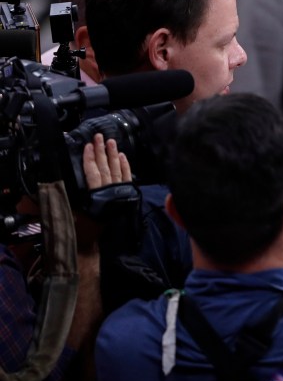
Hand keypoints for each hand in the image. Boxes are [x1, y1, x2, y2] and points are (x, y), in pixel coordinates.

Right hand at [79, 133, 131, 248]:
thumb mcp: (73, 214)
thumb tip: (57, 185)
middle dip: (102, 151)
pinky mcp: (126, 196)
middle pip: (105, 168)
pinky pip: (127, 178)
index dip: (90, 158)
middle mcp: (109, 192)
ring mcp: (119, 193)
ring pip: (117, 170)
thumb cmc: (83, 229)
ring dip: (114, 155)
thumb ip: (68, 198)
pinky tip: (123, 156)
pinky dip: (125, 166)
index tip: (88, 145)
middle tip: (99, 137)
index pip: (92, 172)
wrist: (100, 243)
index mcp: (96, 196)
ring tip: (111, 142)